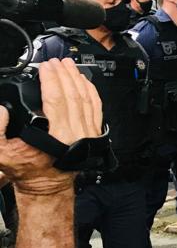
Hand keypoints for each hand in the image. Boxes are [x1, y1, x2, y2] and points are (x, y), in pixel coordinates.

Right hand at [0, 59, 101, 192]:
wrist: (46, 186)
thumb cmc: (28, 171)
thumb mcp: (3, 153)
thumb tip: (2, 110)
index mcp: (58, 137)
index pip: (56, 99)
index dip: (51, 80)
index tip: (45, 67)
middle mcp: (77, 133)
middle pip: (73, 95)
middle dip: (63, 74)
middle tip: (55, 62)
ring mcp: (88, 133)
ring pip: (86, 99)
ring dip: (77, 79)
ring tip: (68, 65)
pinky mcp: (94, 133)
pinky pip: (96, 107)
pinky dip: (90, 91)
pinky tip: (84, 80)